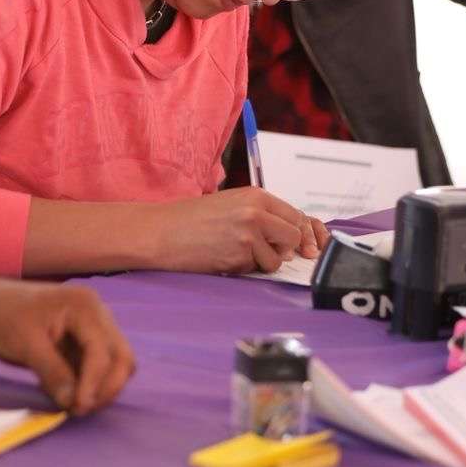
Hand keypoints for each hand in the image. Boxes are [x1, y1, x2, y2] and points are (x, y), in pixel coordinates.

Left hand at [0, 279, 135, 415]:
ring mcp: (94, 328)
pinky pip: (98, 369)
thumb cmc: (3, 318)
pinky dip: (87, 385)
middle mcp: (97, 314)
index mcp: (84, 306)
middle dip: (106, 388)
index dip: (94, 383)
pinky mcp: (86, 343)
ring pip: (115, 365)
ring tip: (71, 405)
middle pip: (121, 358)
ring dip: (99, 389)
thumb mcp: (25, 344)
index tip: (77, 407)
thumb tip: (73, 402)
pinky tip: (62, 393)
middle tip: (79, 410)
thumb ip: (52, 372)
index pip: (103, 351)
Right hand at [148, 187, 327, 273]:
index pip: (295, 216)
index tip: (304, 248)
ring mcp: (248, 234)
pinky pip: (254, 270)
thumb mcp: (231, 204)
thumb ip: (261, 215)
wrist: (161, 232)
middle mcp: (256, 212)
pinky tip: (223, 258)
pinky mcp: (238, 256)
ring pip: (276, 259)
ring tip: (234, 252)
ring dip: (261, 262)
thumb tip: (291, 237)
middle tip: (263, 252)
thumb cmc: (191, 219)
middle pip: (293, 237)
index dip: (301, 234)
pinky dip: (243, 269)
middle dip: (283, 249)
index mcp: (256, 196)